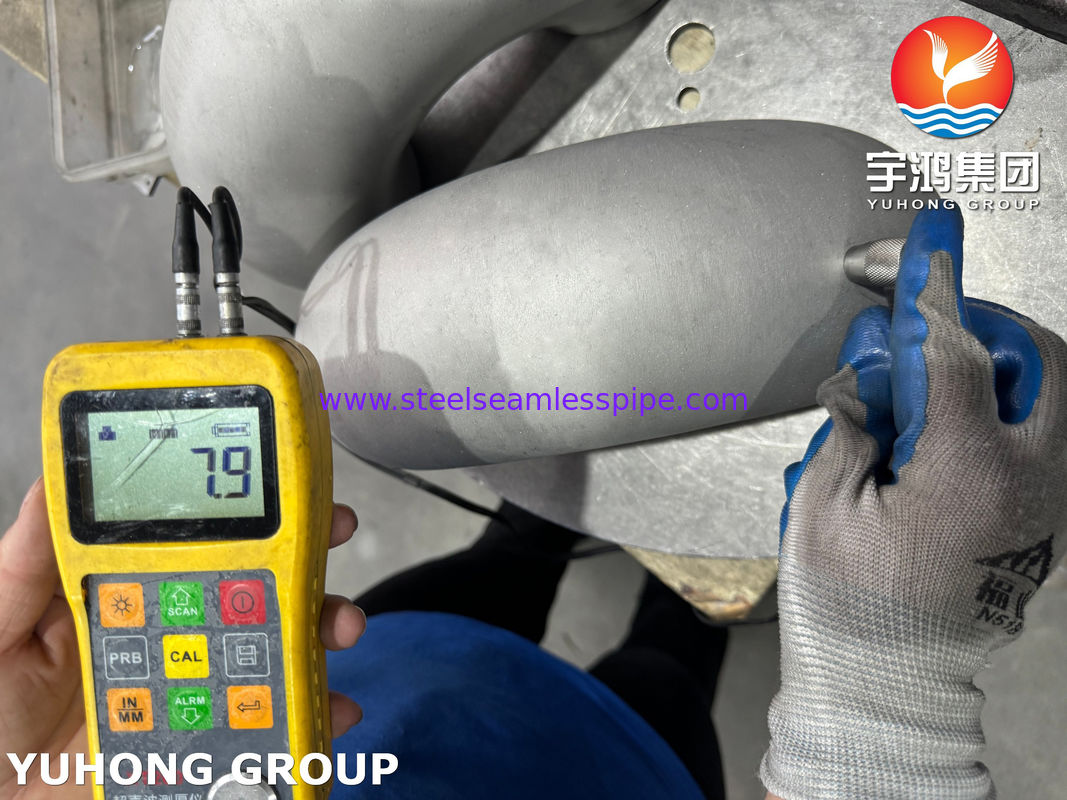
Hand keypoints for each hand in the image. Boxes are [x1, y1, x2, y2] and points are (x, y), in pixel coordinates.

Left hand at [0, 480, 364, 799]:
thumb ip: (24, 566)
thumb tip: (49, 486)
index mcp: (127, 596)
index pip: (197, 545)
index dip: (246, 513)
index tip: (286, 488)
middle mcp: (174, 635)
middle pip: (255, 590)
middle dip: (305, 558)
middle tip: (334, 535)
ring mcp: (196, 689)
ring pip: (275, 651)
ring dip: (320, 632)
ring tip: (338, 629)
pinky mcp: (207, 745)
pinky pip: (270, 729)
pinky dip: (310, 719)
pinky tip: (327, 708)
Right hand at [761, 206, 1066, 798]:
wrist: (886, 682)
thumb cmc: (848, 608)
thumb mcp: (824, 505)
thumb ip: (854, 422)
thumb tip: (873, 374)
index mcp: (966, 478)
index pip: (955, 351)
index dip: (930, 288)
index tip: (921, 239)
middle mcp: (1028, 485)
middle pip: (1033, 358)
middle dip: (975, 323)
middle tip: (914, 327)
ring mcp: (1047, 503)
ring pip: (1051, 389)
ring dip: (992, 361)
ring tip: (925, 383)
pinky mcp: (1045, 515)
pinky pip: (1043, 430)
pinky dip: (1000, 403)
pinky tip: (944, 422)